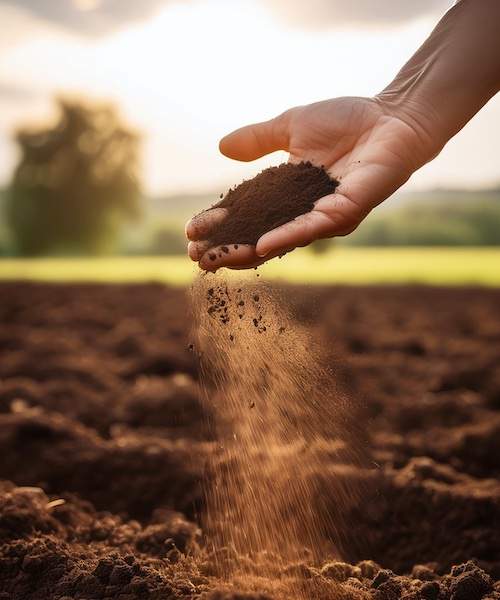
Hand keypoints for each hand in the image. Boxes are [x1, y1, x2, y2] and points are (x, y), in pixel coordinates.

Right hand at [186, 96, 431, 270]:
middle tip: (195, 258)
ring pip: (279, 240)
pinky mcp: (345, 212)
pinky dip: (285, 238)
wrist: (391, 116)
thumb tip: (222, 148)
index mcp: (288, 194)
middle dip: (226, 247)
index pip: (247, 215)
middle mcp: (303, 213)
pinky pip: (312, 228)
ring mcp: (324, 217)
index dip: (220, 224)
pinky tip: (259, 247)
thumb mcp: (291, 127)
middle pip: (258, 236)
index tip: (191, 231)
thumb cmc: (348, 120)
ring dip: (246, 251)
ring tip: (216, 260)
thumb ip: (258, 139)